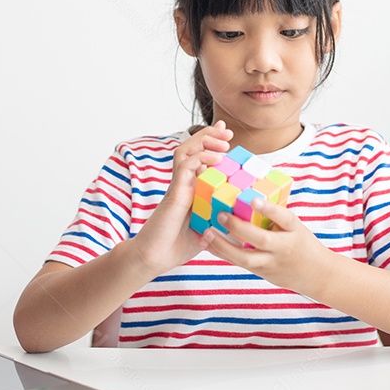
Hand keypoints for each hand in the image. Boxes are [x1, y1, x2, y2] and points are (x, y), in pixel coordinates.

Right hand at [130, 120, 232, 275]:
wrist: (153, 258)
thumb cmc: (176, 246)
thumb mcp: (206, 230)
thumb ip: (218, 221)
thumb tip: (236, 220)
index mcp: (191, 188)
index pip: (199, 156)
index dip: (211, 142)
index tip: (226, 135)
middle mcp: (183, 183)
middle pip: (192, 147)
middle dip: (210, 135)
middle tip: (227, 131)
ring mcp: (177, 186)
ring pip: (186, 150)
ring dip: (205, 140)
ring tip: (223, 140)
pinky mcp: (174, 193)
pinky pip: (185, 167)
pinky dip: (201, 158)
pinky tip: (216, 159)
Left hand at [204, 198, 329, 294]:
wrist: (317, 275)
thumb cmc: (303, 244)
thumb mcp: (296, 227)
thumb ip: (276, 215)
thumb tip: (250, 194)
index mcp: (295, 230)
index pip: (285, 218)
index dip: (270, 209)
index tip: (254, 199)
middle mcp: (283, 247)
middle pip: (261, 240)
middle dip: (239, 228)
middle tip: (221, 215)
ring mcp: (271, 262)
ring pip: (245, 258)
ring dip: (223, 245)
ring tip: (207, 232)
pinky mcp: (261, 272)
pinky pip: (238, 264)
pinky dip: (222, 253)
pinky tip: (208, 244)